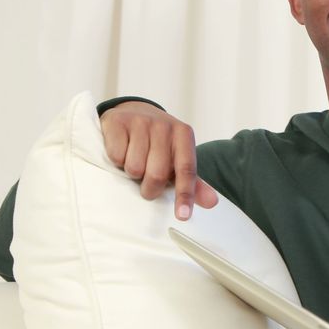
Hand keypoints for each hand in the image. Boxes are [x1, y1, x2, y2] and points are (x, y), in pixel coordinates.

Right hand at [101, 101, 218, 219]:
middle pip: (157, 174)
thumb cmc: (159, 143)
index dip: (185, 194)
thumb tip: (212, 202)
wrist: (135, 112)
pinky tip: (122, 151)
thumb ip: (193, 182)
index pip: (187, 169)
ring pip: (134, 167)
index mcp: (183, 135)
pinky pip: (116, 156)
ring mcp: (140, 121)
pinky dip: (117, 161)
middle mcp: (164, 125)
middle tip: (146, 185)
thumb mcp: (178, 158)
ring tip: (133, 162)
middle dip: (150, 188)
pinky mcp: (117, 121)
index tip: (183, 216)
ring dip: (131, 173)